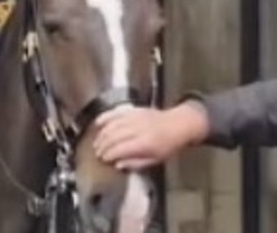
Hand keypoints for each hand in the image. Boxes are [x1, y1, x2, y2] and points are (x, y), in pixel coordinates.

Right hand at [92, 103, 208, 169]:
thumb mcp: (156, 160)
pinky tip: (98, 123)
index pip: (119, 149)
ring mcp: (135, 117)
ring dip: (102, 134)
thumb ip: (136, 163)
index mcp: (144, 144)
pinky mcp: (134, 110)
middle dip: (102, 146)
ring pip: (112, 125)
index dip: (108, 155)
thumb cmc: (169, 145)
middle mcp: (137, 129)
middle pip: (113, 137)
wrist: (179, 124)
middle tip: (97, 153)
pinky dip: (105, 117)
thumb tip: (118, 165)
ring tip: (97, 143)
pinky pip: (115, 113)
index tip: (103, 160)